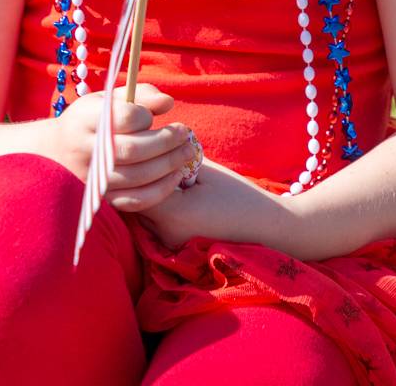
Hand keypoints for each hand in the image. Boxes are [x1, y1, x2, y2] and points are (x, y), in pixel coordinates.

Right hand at [52, 82, 195, 210]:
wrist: (58, 152)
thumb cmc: (94, 119)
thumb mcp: (111, 98)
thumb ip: (141, 95)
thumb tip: (168, 103)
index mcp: (85, 119)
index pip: (123, 117)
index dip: (146, 115)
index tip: (154, 114)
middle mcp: (85, 150)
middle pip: (132, 149)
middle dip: (166, 142)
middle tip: (186, 134)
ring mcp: (92, 179)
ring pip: (136, 177)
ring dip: (169, 165)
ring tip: (187, 152)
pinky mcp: (102, 200)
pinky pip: (135, 201)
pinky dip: (160, 190)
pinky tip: (176, 176)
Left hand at [138, 159, 292, 251]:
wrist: (263, 228)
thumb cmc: (237, 195)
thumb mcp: (204, 170)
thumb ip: (173, 161)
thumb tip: (149, 148)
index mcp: (173, 213)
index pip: (135, 185)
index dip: (136, 164)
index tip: (142, 148)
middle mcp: (165, 234)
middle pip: (132, 201)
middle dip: (135, 178)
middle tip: (144, 156)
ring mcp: (168, 244)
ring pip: (140, 212)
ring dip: (143, 192)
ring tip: (155, 171)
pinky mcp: (173, 247)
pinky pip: (152, 222)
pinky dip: (154, 204)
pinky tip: (167, 190)